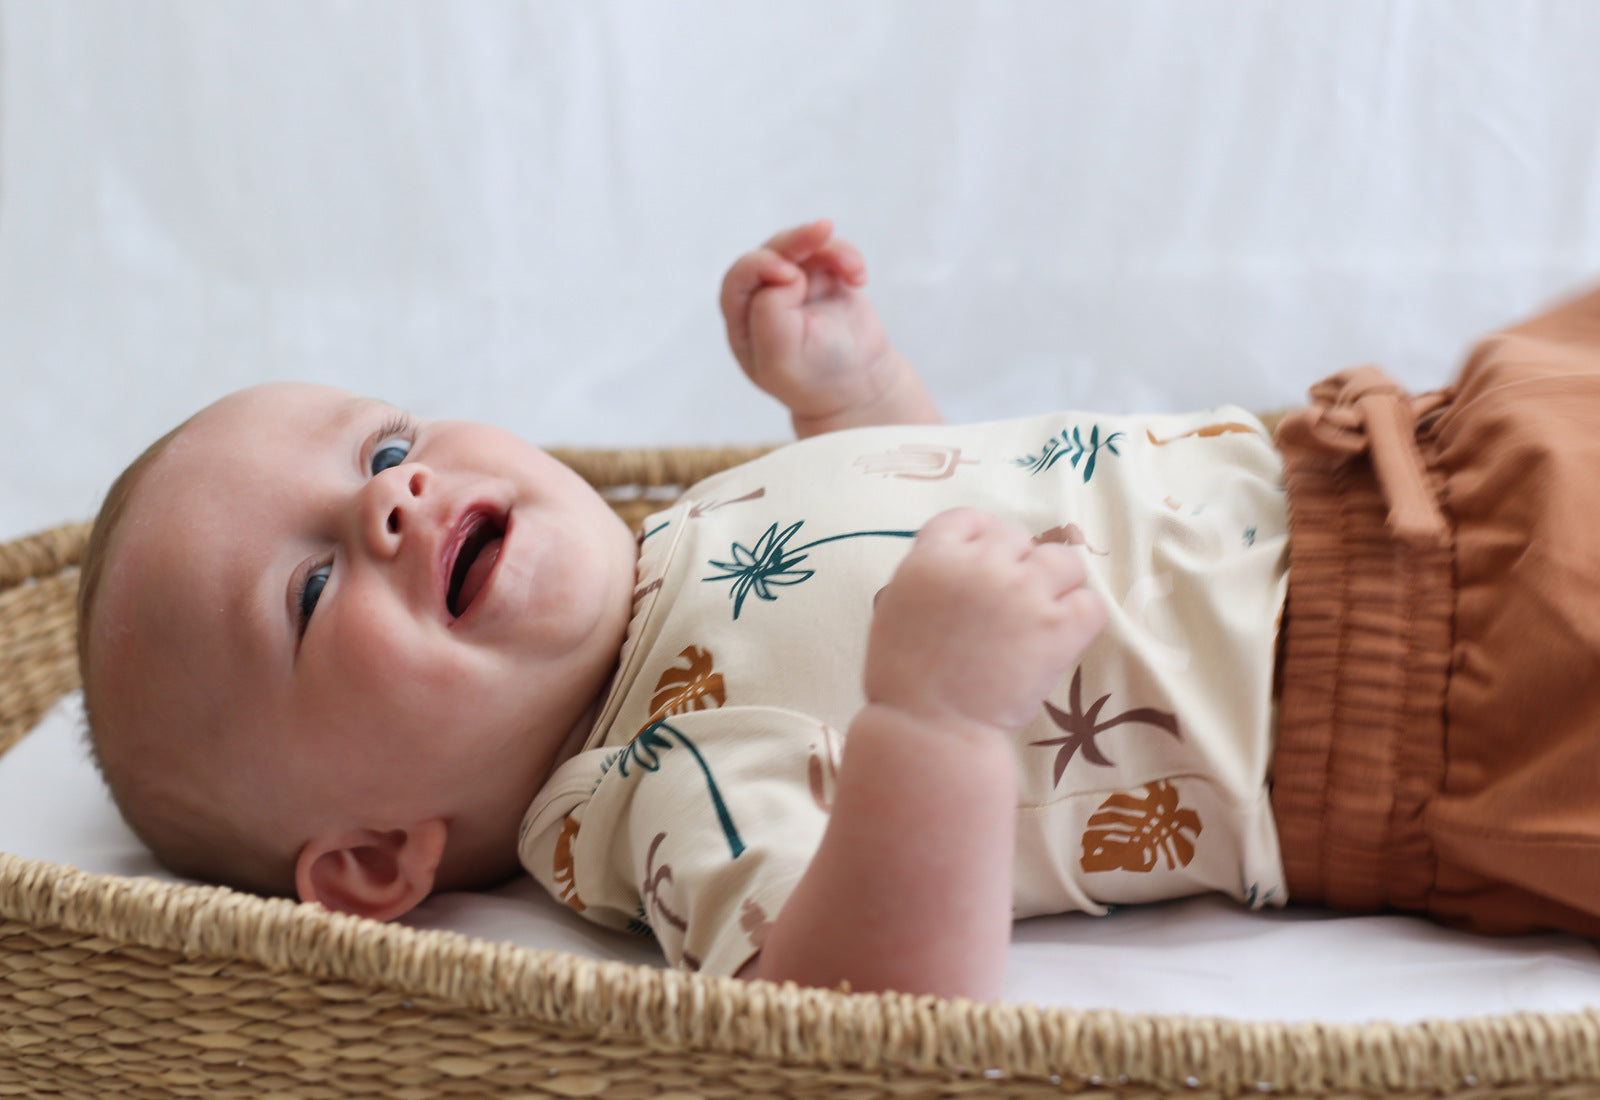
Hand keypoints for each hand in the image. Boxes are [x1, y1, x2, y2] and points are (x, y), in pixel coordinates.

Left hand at [721, 219, 934, 433]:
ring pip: (802, 245)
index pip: (738, 280)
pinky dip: (846, 256)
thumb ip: (770, 313)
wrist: (860, 387)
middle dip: (795, 240)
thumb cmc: (816, 379)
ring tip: (852, 268)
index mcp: (743, 321)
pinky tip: (859, 278)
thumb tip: (788, 272)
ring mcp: (795, 285)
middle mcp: (764, 298)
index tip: (789, 274)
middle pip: (770, 253)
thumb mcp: (782, 358)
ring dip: (827, 247)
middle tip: (822, 231)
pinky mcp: (824, 277)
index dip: (759, 266)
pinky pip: (831, 250)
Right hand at [865, 509, 1106, 735]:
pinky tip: (1061, 638)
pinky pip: (1090, 603)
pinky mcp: (1057, 627)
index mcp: (933, 558)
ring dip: (1055, 585)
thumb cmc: (903, 682)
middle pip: (1016, 540)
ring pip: (1064, 561)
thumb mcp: (897, 611)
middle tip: (1008, 607)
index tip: (986, 562)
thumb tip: (961, 569)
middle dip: (1015, 568)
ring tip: (1042, 617)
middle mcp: (980, 565)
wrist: (928, 729)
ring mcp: (1022, 592)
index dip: (981, 537)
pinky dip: (1080, 619)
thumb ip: (930, 579)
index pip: (968, 519)